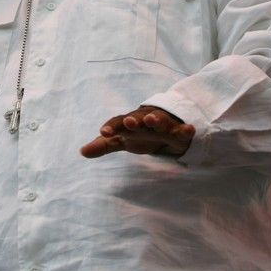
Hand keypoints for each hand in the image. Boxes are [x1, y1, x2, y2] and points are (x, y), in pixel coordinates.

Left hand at [80, 106, 194, 158]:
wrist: (166, 123)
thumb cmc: (140, 132)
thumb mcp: (122, 140)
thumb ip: (104, 145)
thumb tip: (81, 152)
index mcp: (130, 122)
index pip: (118, 123)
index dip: (111, 127)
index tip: (103, 132)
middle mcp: (145, 121)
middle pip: (139, 119)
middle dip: (134, 120)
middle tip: (129, 122)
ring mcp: (162, 125)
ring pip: (160, 121)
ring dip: (156, 120)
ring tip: (152, 120)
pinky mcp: (178, 132)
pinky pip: (182, 131)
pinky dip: (186, 129)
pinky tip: (189, 129)